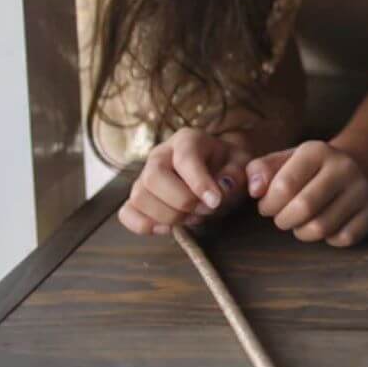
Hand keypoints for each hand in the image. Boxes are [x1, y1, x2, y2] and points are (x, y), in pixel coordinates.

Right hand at [119, 128, 249, 235]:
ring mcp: (143, 175)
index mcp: (187, 140)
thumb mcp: (241, 164)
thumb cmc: (227, 165)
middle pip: (154, 176)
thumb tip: (221, 189)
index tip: (215, 202)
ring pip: (139, 197)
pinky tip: (170, 227)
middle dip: (181, 200)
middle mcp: (160, 154)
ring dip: (168, 215)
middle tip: (205, 210)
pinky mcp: (136, 197)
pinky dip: (145, 225)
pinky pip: (126, 213)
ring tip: (193, 217)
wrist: (217, 169)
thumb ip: (236, 174)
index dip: (198, 182)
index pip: (184, 158)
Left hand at [245, 141, 367, 246]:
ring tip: (302, 222)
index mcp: (317, 151)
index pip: (284, 186)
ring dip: (303, 232)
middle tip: (283, 218)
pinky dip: (329, 239)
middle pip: (304, 208)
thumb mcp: (281, 162)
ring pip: (322, 228)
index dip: (268, 205)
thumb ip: (259, 171)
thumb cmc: (306, 169)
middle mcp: (344, 166)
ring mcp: (362, 188)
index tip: (268, 205)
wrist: (352, 166)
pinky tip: (328, 224)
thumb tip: (255, 190)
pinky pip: (344, 238)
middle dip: (284, 221)